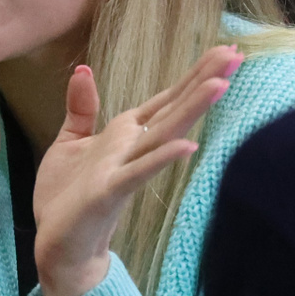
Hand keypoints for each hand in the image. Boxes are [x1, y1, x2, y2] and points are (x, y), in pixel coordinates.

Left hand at [32, 46, 242, 295]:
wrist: (58, 246)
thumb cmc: (66, 198)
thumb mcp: (69, 143)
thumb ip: (82, 108)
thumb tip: (83, 69)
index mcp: (125, 135)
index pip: (165, 100)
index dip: (192, 76)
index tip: (224, 49)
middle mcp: (133, 150)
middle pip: (174, 110)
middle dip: (203, 81)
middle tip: (236, 53)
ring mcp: (124, 170)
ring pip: (164, 135)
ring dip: (191, 110)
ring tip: (221, 84)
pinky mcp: (109, 193)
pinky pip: (138, 172)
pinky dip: (162, 158)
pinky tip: (188, 144)